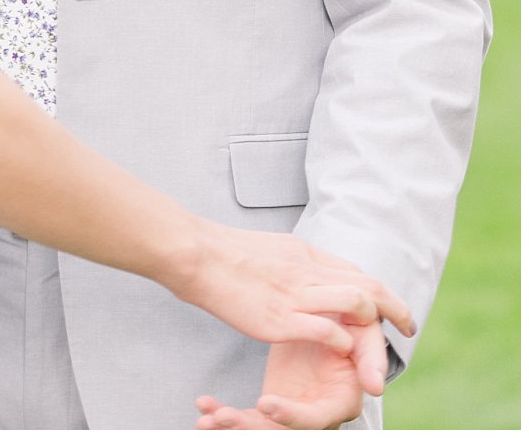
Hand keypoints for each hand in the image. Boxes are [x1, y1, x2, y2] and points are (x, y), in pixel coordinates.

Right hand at [173, 221, 412, 356]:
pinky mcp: (281, 319)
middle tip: (407, 328)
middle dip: (394, 309)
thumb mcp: (269, 248)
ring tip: (374, 348)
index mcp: (304, 253)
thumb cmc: (220, 251)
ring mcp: (296, 295)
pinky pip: (328, 331)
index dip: (381, 292)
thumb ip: (294, 263)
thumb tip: (307, 272)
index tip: (391, 309)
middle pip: (368, 286)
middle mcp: (307, 271)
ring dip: (372, 328)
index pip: (356, 271)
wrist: (193, 252)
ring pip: (357, 303)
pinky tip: (340, 351)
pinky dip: (342, 343)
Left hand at [193, 323, 382, 428]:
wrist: (323, 322)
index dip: (293, 414)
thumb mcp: (355, 334)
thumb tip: (375, 385)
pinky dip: (223, 414)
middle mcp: (318, 414)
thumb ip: (364, 352)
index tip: (266, 403)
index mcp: (340, 401)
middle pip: (284, 430)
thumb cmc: (343, 327)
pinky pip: (247, 420)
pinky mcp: (273, 411)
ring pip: (262, 429)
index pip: (317, 418)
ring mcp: (294, 414)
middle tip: (224, 417)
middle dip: (252, 427)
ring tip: (206, 417)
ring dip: (232, 424)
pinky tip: (203, 408)